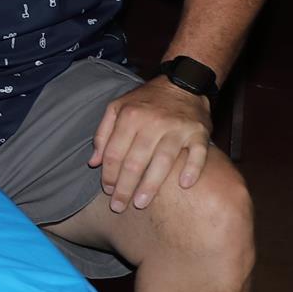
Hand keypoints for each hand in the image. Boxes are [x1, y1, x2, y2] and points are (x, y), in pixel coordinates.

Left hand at [88, 76, 212, 212]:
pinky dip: (191, 169)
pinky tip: (183, 185)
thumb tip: (93, 163)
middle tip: (119, 207)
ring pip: (162, 161)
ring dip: (151, 185)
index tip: (107, 191)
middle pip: (135, 160)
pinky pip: (198, 154)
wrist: (181, 84)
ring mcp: (178, 128)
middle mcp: (153, 122)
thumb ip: (103, 134)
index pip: (115, 152)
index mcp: (130, 116)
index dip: (109, 174)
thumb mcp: (117, 108)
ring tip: (140, 203)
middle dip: (125, 186)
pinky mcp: (199, 132)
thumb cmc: (145, 101)